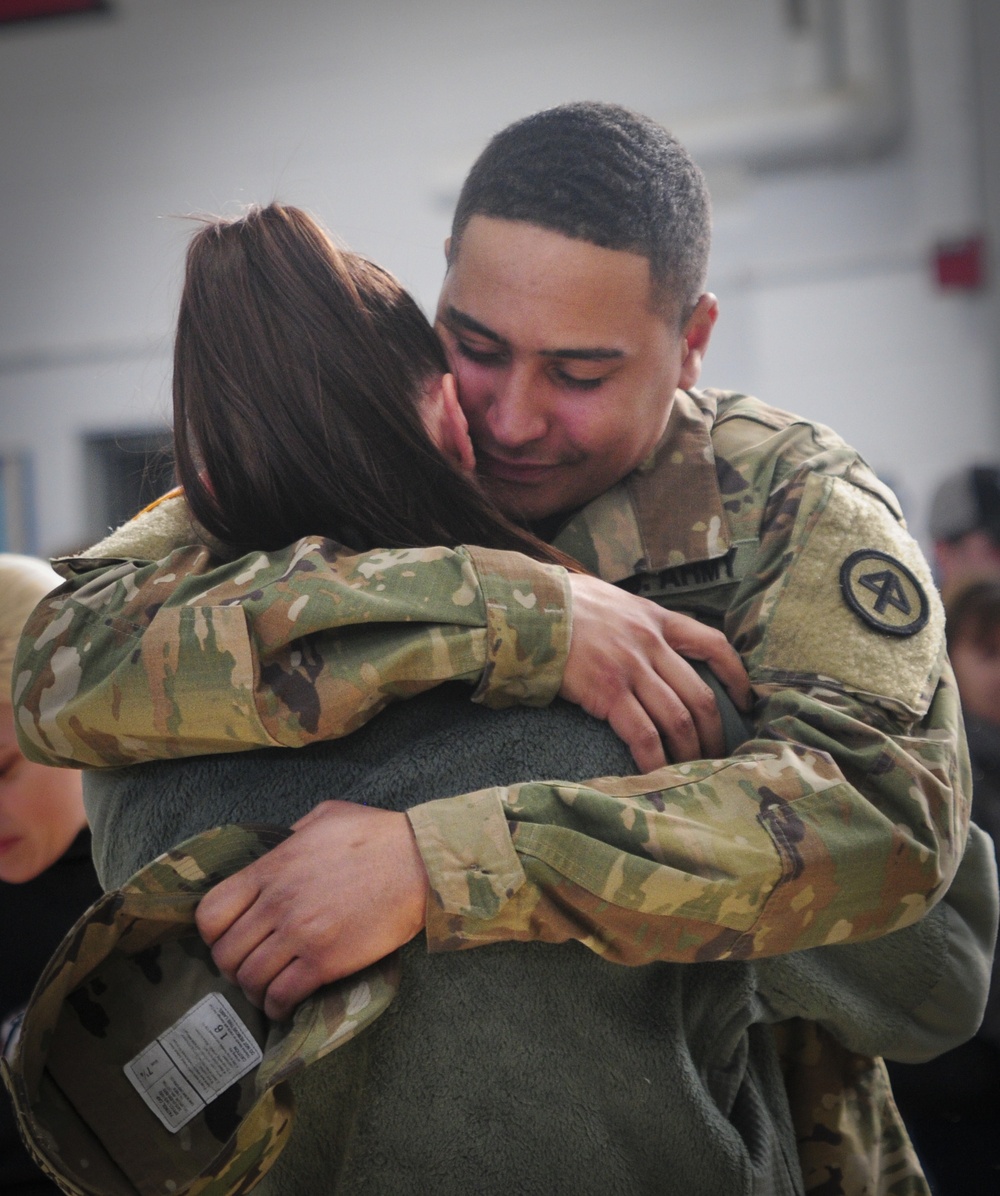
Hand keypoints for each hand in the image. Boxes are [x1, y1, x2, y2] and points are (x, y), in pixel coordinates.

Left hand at [195, 801, 428, 1021]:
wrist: (419, 861)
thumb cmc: (377, 834)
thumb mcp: (325, 816)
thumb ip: (294, 832)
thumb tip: (284, 842)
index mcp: (272, 867)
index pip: (211, 913)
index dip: (214, 933)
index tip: (229, 937)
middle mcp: (277, 902)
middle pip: (226, 952)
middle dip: (233, 966)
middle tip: (251, 967)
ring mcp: (299, 933)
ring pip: (250, 978)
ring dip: (255, 990)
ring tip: (269, 989)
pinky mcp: (325, 960)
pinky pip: (282, 995)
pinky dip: (278, 1006)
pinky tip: (286, 1003)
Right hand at [560, 574, 751, 768]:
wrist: (527, 608)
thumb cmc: (562, 604)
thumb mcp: (611, 599)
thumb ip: (635, 619)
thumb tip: (643, 636)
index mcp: (655, 618)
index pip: (713, 644)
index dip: (736, 675)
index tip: (745, 700)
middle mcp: (651, 643)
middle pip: (700, 694)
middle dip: (714, 732)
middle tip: (717, 755)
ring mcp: (631, 668)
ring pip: (678, 718)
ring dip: (690, 751)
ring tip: (694, 773)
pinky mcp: (608, 692)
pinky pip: (643, 735)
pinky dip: (656, 760)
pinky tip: (659, 776)